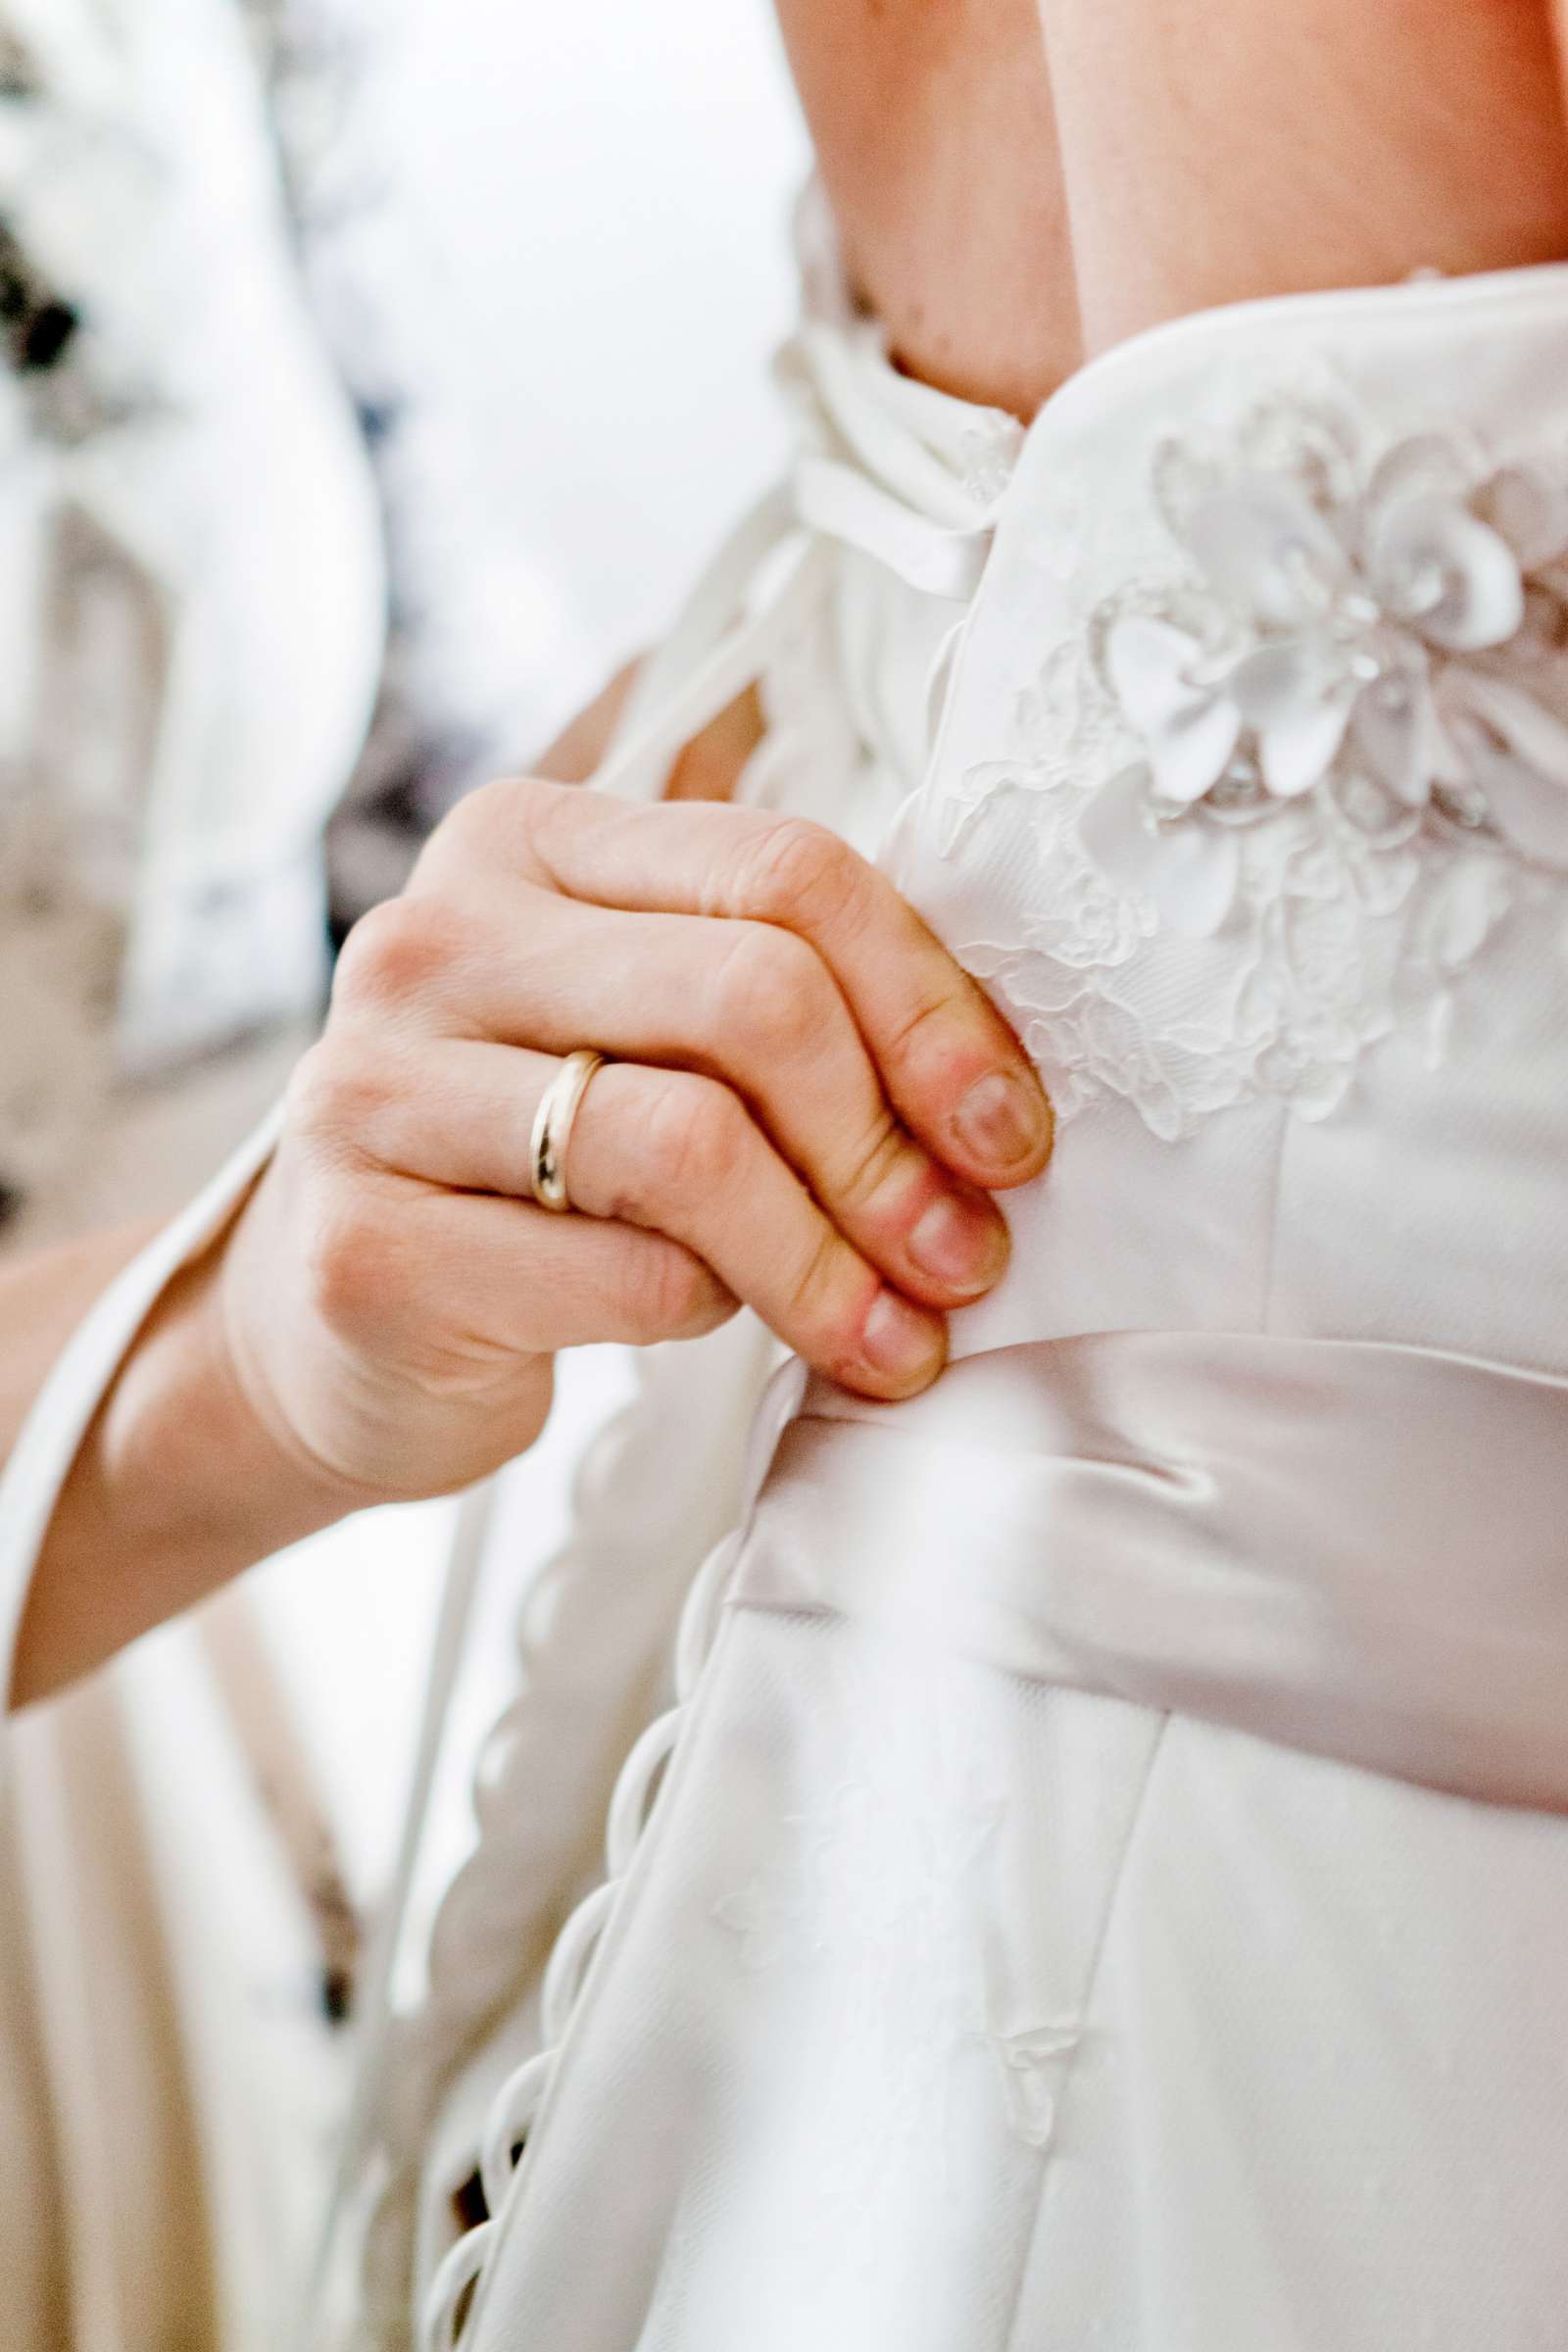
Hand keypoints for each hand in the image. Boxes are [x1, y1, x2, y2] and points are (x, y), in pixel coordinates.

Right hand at [216, 778, 1053, 1504]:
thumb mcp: (641, 1037)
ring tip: (897, 1334)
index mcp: (527, 842)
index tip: (1007, 1131)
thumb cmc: (530, 1173)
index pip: (784, 868)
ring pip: (692, 1142)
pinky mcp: (369, 1247)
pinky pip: (625, 1275)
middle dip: (892, 1142)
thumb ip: (775, 997)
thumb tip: (994, 1084)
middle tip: (964, 1252)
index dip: (930, 1005)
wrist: (334, 1333)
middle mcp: (435, 937)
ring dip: (831, 1256)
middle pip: (753, 994)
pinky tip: (749, 1340)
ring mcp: (377, 1088)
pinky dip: (722, 1316)